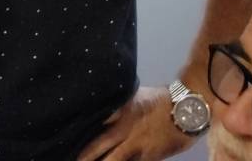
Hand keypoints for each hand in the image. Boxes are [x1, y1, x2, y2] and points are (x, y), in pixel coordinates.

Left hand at [77, 86, 194, 160]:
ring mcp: (136, 145)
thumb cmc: (158, 100)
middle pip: (98, 145)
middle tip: (73, 159)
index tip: (65, 139)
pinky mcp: (150, 157)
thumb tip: (101, 111)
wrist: (186, 108)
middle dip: (85, 156)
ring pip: (114, 159)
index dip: (79, 133)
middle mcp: (123, 129)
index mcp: (117, 112)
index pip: (93, 123)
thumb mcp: (132, 96)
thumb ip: (116, 107)